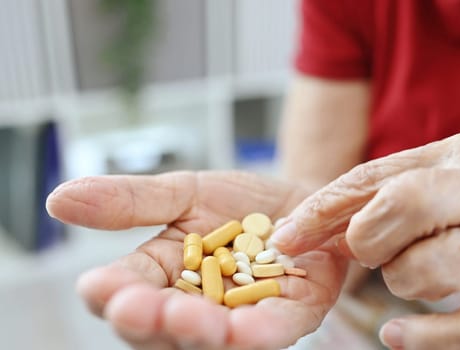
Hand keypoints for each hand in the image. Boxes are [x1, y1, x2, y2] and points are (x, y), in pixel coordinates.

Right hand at [46, 171, 348, 349]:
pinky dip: (257, 334)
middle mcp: (197, 305)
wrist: (302, 201)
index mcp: (163, 275)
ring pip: (212, 340)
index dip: (110, 293)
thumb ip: (131, 201)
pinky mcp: (290, 316)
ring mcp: (243, 316)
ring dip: (196, 334)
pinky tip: (243, 332)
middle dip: (149, 321)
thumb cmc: (240, 204)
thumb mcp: (185, 193)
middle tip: (138, 309)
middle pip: (161, 328)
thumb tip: (59, 199)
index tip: (99, 287)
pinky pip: (271, 332)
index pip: (125, 291)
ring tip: (187, 320)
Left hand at [271, 133, 459, 349]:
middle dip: (368, 242)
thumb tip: (310, 228)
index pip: (371, 179)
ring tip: (426, 277)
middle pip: (399, 206)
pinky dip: (426, 337)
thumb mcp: (447, 189)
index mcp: (458, 158)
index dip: (321, 210)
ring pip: (422, 271)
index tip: (285, 237)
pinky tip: (398, 337)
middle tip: (377, 256)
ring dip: (406, 285)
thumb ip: (385, 199)